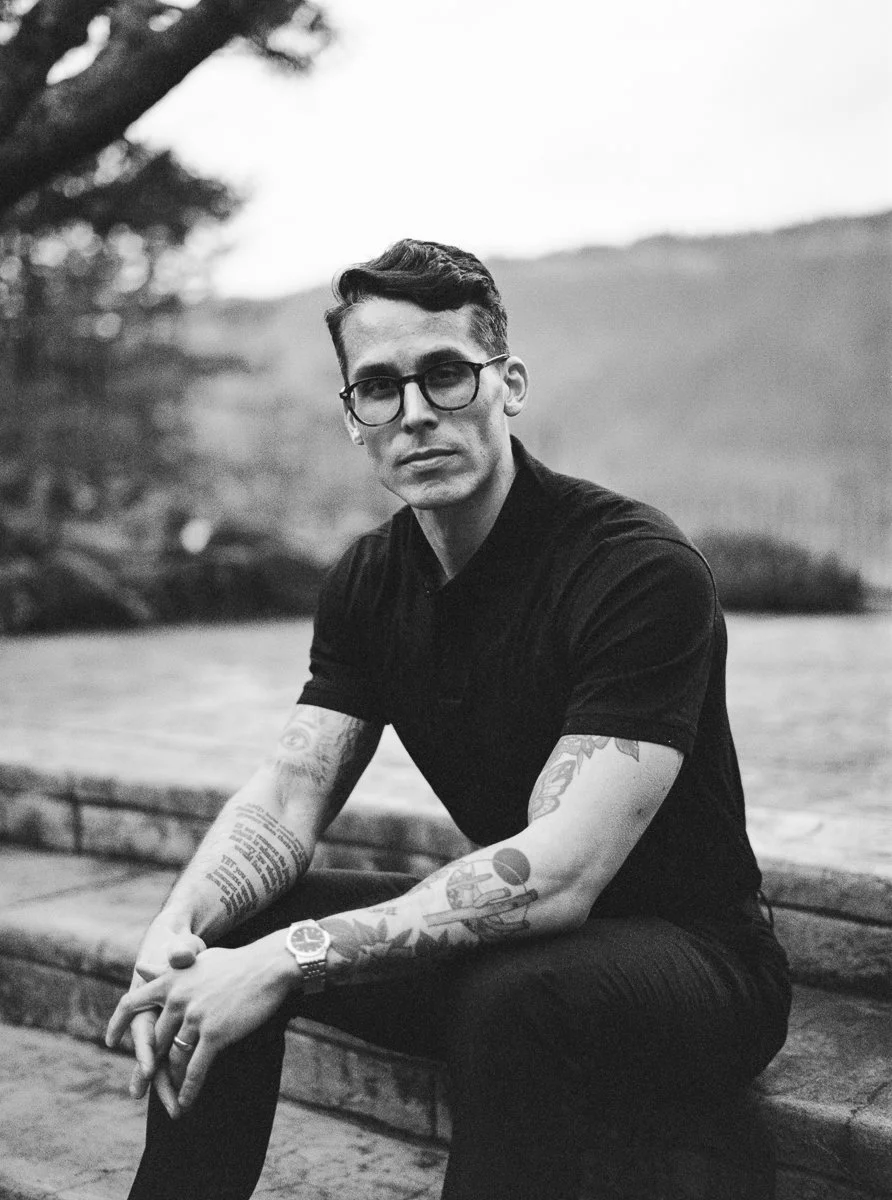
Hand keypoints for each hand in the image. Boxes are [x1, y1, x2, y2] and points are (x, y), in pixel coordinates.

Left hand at [105, 932, 294, 1114]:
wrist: (268, 966)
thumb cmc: (235, 963)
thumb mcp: (198, 961)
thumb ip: (168, 970)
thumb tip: (141, 968)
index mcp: (170, 980)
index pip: (132, 1003)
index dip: (118, 1023)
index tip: (109, 1041)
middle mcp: (177, 998)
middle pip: (156, 1040)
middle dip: (150, 1067)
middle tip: (141, 1088)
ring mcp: (194, 1017)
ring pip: (175, 1058)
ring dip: (172, 1082)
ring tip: (171, 1100)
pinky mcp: (213, 1033)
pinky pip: (196, 1068)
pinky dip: (188, 1089)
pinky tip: (185, 1102)